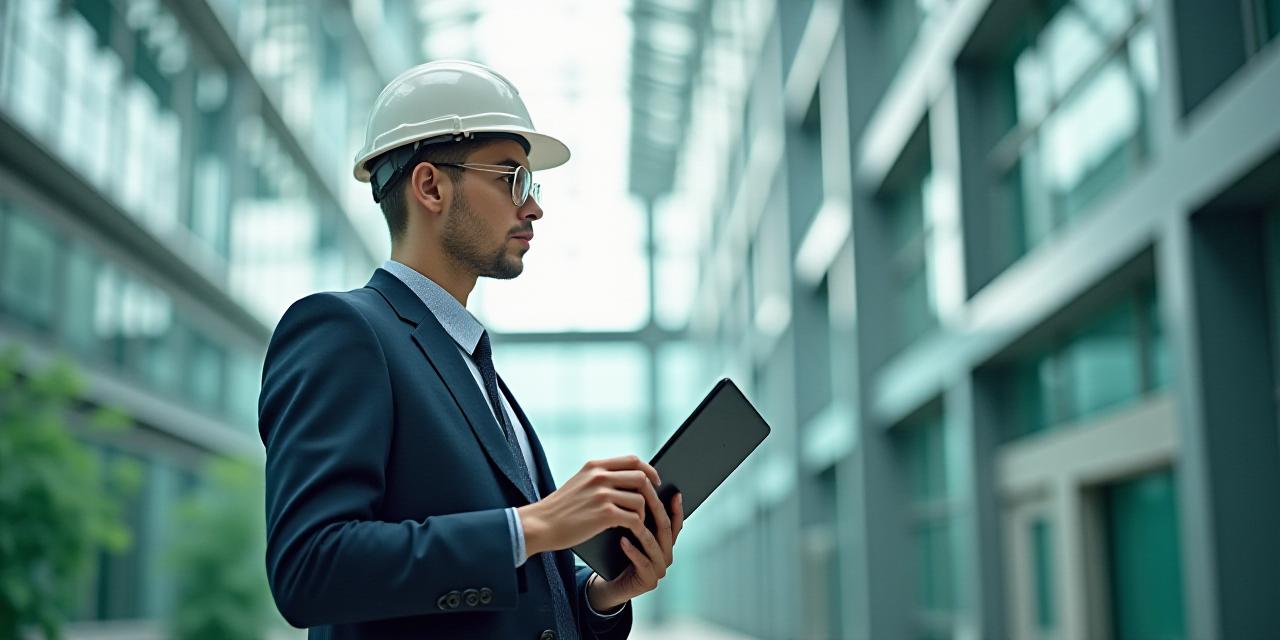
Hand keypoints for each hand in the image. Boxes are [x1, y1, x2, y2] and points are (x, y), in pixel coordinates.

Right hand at [516, 455, 662, 556]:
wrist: (540, 524)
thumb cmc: (560, 508)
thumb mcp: (579, 482)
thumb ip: (599, 477)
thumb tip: (627, 480)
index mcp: (594, 466)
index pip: (632, 460)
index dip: (648, 470)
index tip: (654, 481)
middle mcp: (599, 476)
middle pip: (641, 477)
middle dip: (651, 493)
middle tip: (652, 505)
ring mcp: (602, 495)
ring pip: (640, 499)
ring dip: (644, 513)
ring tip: (639, 522)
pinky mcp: (604, 514)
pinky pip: (634, 518)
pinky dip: (638, 527)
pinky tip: (634, 532)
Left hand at [586, 492, 683, 611]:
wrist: (613, 584)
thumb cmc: (622, 556)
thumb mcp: (633, 535)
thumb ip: (641, 520)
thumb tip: (639, 492)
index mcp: (666, 544)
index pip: (676, 523)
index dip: (677, 508)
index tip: (675, 492)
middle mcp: (666, 555)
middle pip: (665, 529)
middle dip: (657, 509)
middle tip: (647, 494)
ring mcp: (659, 569)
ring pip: (653, 544)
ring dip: (641, 529)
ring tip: (631, 517)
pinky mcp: (649, 581)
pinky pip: (642, 562)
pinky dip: (632, 551)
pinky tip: (622, 541)